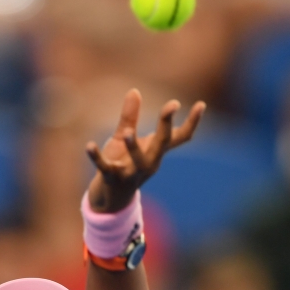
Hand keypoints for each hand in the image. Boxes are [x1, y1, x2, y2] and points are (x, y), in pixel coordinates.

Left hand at [86, 89, 205, 212]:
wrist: (109, 199)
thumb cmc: (120, 165)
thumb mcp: (122, 138)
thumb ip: (129, 117)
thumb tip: (135, 90)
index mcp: (154, 151)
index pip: (179, 137)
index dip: (192, 122)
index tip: (201, 104)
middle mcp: (148, 162)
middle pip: (162, 143)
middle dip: (167, 124)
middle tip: (173, 104)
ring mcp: (131, 172)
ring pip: (139, 161)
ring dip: (134, 147)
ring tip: (128, 133)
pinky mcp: (112, 179)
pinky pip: (105, 168)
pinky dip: (97, 157)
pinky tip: (89, 145)